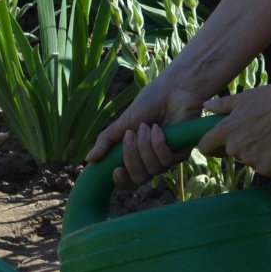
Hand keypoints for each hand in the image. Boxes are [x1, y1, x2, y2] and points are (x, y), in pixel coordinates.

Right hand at [86, 74, 207, 186]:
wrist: (172, 90)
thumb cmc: (150, 103)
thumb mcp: (123, 122)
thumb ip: (107, 140)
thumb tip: (89, 159)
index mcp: (136, 155)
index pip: (128, 180)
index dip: (121, 181)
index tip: (116, 170)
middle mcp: (151, 161)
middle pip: (139, 178)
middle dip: (131, 158)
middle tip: (130, 135)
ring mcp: (167, 158)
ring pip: (153, 170)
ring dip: (145, 147)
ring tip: (145, 127)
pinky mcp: (181, 153)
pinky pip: (166, 160)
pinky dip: (158, 144)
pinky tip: (158, 129)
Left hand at [194, 82, 270, 178]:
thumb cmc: (269, 98)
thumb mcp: (242, 98)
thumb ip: (222, 105)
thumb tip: (206, 105)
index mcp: (224, 131)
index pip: (205, 148)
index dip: (211, 148)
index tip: (219, 148)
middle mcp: (234, 148)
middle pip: (232, 154)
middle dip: (243, 146)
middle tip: (260, 132)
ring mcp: (251, 159)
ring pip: (252, 161)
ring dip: (260, 154)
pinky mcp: (268, 167)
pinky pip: (268, 169)